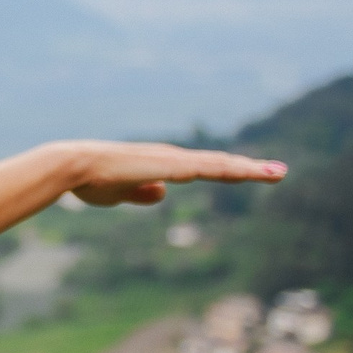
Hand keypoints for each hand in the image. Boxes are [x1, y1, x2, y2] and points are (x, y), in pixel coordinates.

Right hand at [61, 142, 286, 206]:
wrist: (72, 165)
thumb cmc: (91, 179)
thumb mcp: (121, 193)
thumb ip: (142, 193)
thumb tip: (163, 194)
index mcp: (164, 165)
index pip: (206, 169)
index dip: (232, 172)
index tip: (256, 175)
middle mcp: (173, 158)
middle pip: (220, 164)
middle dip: (251, 169)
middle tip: (281, 172)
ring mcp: (171, 160)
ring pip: (219, 164)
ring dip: (249, 169)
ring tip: (278, 173)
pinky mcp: (166, 165)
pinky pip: (203, 168)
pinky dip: (225, 170)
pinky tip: (244, 172)